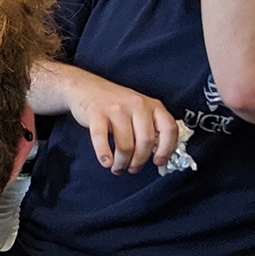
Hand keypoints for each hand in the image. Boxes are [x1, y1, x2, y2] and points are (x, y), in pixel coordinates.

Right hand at [60, 71, 178, 173]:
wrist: (86, 87)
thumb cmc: (114, 102)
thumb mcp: (139, 109)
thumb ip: (151, 127)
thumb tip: (157, 154)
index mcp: (152, 105)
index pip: (169, 129)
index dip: (166, 149)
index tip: (158, 161)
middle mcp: (137, 105)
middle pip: (146, 141)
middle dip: (139, 161)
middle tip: (132, 168)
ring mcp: (116, 109)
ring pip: (125, 145)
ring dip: (122, 162)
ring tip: (118, 167)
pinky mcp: (96, 113)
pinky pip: (101, 139)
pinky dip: (104, 154)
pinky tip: (106, 162)